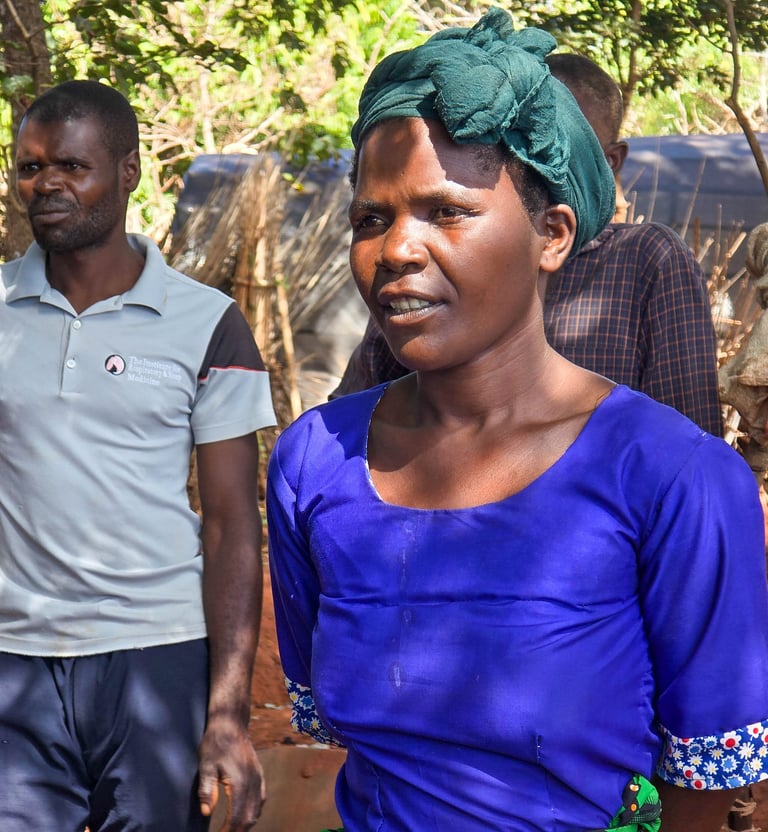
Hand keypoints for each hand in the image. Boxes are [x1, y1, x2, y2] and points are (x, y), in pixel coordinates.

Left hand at [198, 715, 265, 829]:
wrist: (230, 723)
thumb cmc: (215, 743)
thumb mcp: (205, 765)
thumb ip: (207, 789)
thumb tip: (207, 813)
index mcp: (240, 782)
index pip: (236, 817)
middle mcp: (253, 782)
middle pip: (249, 818)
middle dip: (237, 831)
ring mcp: (258, 778)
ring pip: (256, 810)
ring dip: (245, 824)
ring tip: (230, 830)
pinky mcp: (259, 774)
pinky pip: (260, 800)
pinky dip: (253, 813)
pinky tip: (244, 816)